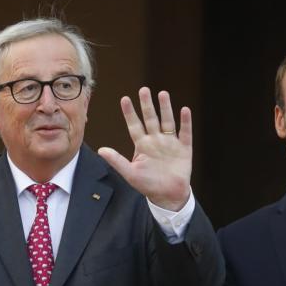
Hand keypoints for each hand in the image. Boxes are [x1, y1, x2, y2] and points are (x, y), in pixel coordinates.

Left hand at [97, 87, 191, 210]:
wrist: (168, 195)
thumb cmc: (148, 184)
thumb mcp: (130, 173)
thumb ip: (116, 160)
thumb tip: (100, 150)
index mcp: (142, 145)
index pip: (134, 125)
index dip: (130, 113)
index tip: (125, 99)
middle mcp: (155, 140)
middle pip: (151, 119)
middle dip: (147, 105)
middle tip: (144, 90)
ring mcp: (170, 143)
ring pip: (167, 122)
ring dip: (165, 108)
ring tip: (163, 94)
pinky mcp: (184, 148)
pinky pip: (185, 132)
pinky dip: (185, 122)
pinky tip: (184, 110)